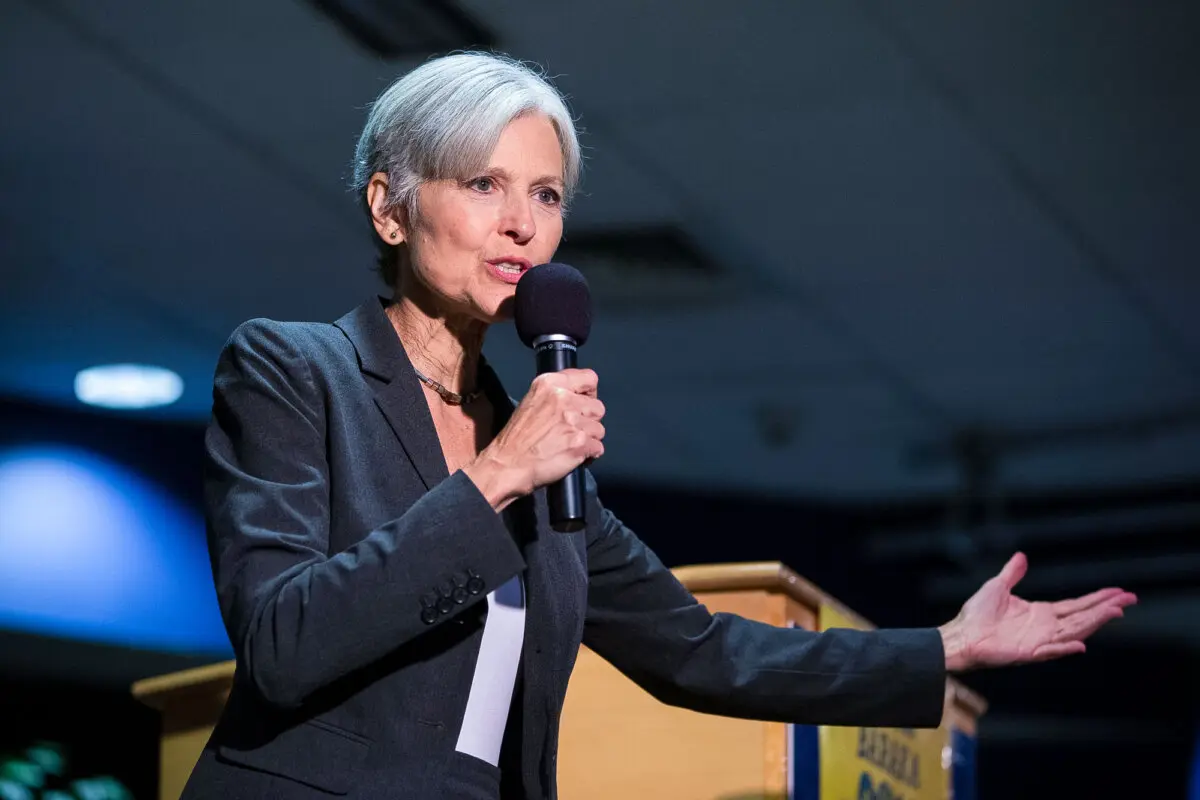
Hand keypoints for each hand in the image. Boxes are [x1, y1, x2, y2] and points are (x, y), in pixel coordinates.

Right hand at [464, 369, 604, 509]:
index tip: (582, 405)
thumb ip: (556, 395)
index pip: (589, 378)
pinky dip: (589, 455)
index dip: (589, 394)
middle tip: (571, 431)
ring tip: (568, 445)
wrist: (506, 466)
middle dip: (589, 421)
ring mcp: (573, 421)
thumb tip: (579, 397)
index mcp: (550, 384)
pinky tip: (572, 457)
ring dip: (589, 439)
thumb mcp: (531, 402)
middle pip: (598, 407)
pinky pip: (598, 448)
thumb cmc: (516, 440)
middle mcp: (563, 398)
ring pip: (600, 429)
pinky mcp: (580, 443)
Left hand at [938, 552, 1136, 671]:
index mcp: (1042, 613)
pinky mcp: (1028, 653)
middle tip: (1129, 600)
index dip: (1098, 599)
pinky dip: (1066, 647)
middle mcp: (1046, 627)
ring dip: (1095, 623)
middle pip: (1083, 617)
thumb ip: (1012, 573)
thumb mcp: (997, 586)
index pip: (1077, 605)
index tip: (1119, 593)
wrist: (961, 634)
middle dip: (1107, 609)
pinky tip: (1081, 644)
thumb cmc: (976, 614)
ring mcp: (1039, 641)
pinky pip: (1050, 651)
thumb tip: (1021, 556)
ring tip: (1115, 612)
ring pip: (1074, 631)